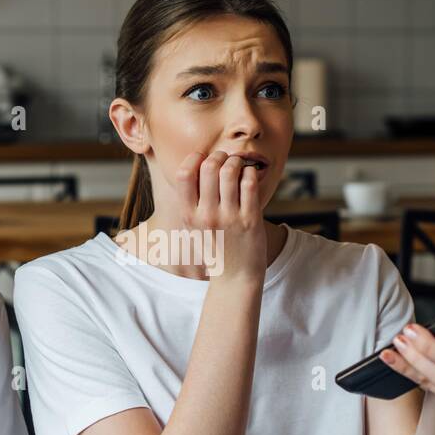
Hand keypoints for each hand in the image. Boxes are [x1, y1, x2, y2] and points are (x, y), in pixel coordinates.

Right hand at [173, 150, 265, 280]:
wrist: (235, 278)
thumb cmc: (215, 249)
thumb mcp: (194, 228)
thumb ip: (191, 203)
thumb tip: (193, 168)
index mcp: (189, 215)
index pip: (184, 174)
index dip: (194, 158)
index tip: (202, 158)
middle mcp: (207, 216)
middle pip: (209, 167)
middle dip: (219, 155)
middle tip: (225, 159)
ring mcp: (229, 218)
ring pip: (230, 171)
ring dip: (236, 162)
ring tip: (238, 166)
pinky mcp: (250, 220)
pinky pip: (250, 183)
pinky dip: (250, 173)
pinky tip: (249, 177)